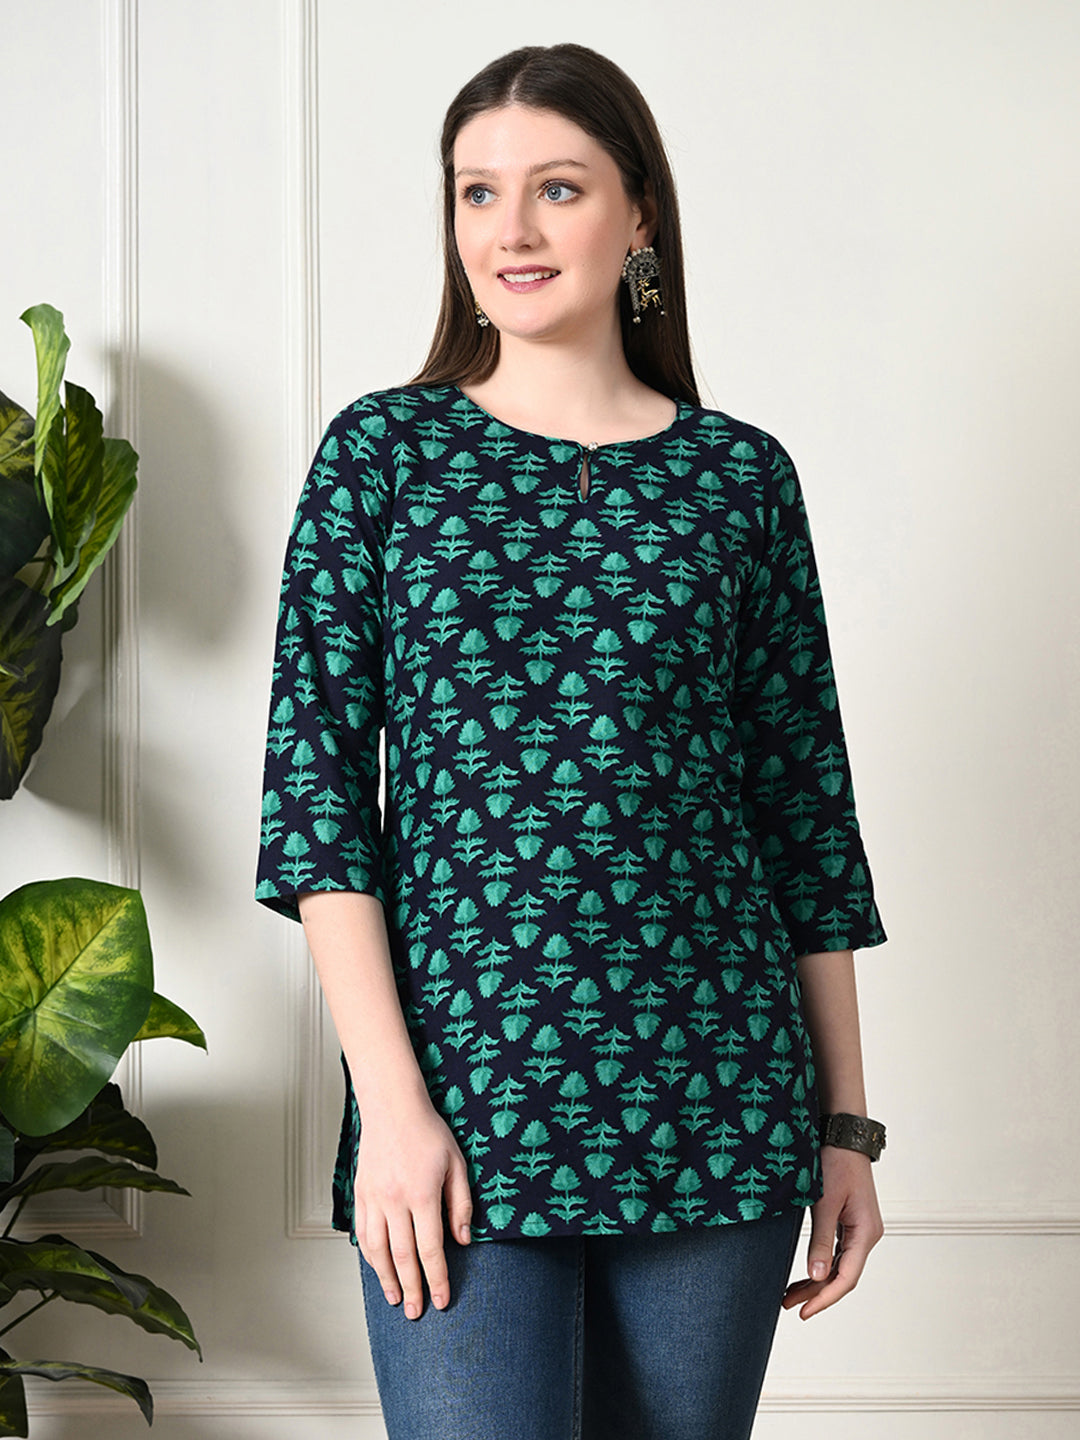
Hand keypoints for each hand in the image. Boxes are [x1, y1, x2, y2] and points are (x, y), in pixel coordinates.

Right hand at [354, 1096, 472, 1319]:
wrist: (393, 1107)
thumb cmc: (428, 1133)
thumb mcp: (457, 1163)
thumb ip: (460, 1204)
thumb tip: (463, 1241)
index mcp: (422, 1194)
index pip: (430, 1249)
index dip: (437, 1279)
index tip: (442, 1301)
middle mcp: (394, 1200)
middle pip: (402, 1256)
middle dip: (412, 1289)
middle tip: (417, 1313)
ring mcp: (374, 1198)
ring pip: (377, 1250)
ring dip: (386, 1278)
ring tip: (396, 1298)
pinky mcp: (361, 1193)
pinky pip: (362, 1233)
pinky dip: (370, 1255)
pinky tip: (378, 1268)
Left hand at [781, 1145, 883, 1318]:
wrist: (843, 1136)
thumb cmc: (836, 1164)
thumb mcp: (825, 1203)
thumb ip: (821, 1241)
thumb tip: (818, 1276)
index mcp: (866, 1233)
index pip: (846, 1278)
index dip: (825, 1298)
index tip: (804, 1312)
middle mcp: (867, 1235)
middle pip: (843, 1275)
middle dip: (817, 1293)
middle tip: (789, 1306)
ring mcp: (860, 1229)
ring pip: (840, 1265)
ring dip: (817, 1280)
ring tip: (790, 1295)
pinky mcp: (851, 1222)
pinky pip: (838, 1252)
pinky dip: (822, 1264)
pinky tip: (806, 1273)